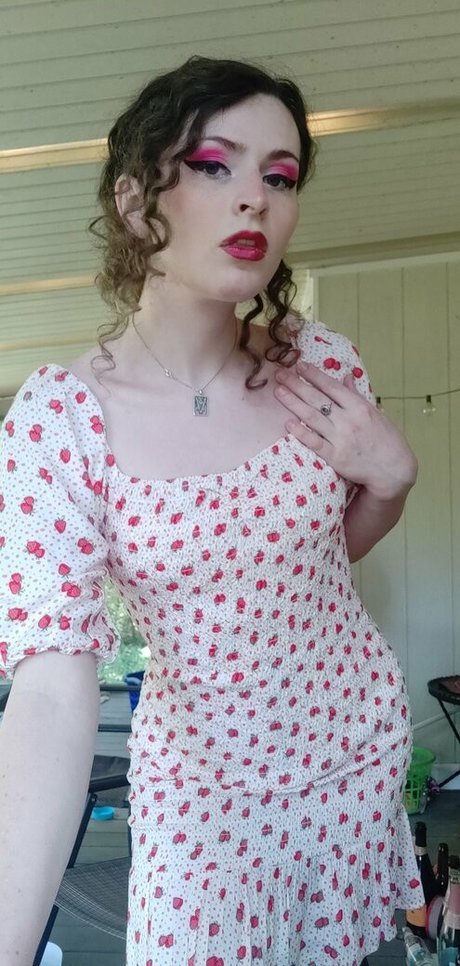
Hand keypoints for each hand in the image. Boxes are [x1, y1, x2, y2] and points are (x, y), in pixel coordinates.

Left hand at [274, 361, 416, 500]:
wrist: (394, 470)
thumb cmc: (386, 440)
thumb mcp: (375, 413)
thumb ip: (357, 395)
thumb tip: (346, 377)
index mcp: (359, 407)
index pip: (332, 387)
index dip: (314, 375)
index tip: (299, 365)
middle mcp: (348, 421)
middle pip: (317, 399)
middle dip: (296, 385)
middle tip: (280, 375)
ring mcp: (341, 439)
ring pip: (312, 418)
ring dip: (293, 403)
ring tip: (278, 392)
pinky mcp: (335, 458)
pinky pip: (314, 443)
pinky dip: (300, 433)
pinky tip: (288, 423)